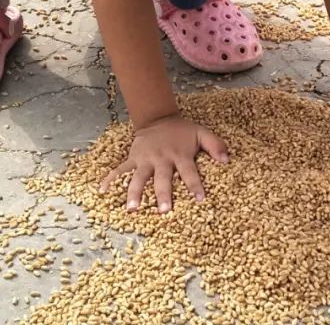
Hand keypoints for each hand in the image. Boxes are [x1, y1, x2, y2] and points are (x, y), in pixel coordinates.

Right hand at [100, 114, 228, 211]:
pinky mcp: (133, 158)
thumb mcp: (201, 133)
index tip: (200, 200)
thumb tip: (227, 160)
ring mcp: (145, 159)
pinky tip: (102, 191)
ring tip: (132, 209)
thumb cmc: (182, 132)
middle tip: (163, 211)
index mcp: (180, 155)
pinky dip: (110, 179)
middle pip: (162, 179)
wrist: (159, 118)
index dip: (195, 185)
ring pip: (138, 177)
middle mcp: (162, 158)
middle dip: (163, 194)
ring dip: (135, 192)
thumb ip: (215, 145)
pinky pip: (120, 169)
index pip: (189, 172)